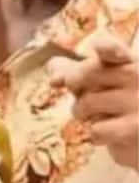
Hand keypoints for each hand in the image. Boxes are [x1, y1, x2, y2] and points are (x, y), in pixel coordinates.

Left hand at [47, 34, 138, 169]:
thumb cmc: (124, 105)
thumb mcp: (104, 83)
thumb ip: (77, 71)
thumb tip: (52, 69)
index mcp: (132, 61)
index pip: (116, 50)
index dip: (107, 47)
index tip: (98, 48)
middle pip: (87, 73)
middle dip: (76, 86)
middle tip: (84, 96)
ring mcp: (138, 102)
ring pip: (86, 103)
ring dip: (84, 114)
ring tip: (102, 116)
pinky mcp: (135, 128)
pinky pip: (95, 129)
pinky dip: (97, 135)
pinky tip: (113, 134)